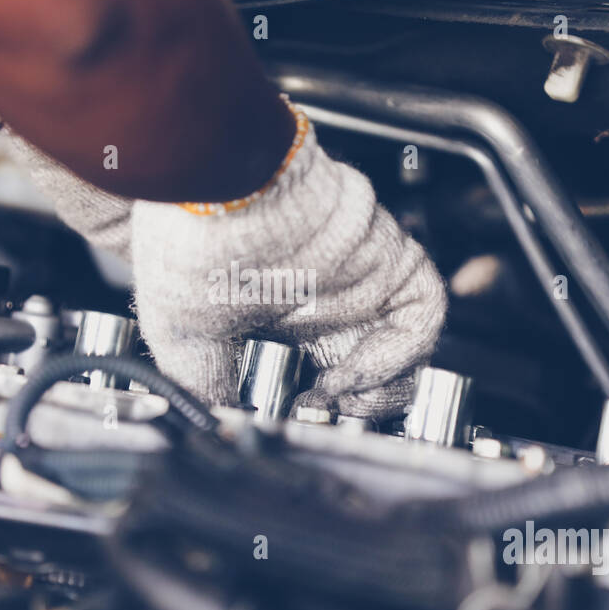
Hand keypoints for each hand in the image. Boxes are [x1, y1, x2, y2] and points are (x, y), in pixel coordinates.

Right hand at [129, 104, 446, 418]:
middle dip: (354, 407)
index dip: (315, 407)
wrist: (214, 185)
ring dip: (382, 387)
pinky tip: (357, 374)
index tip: (294, 423)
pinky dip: (403, 353)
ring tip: (341, 404)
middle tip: (327, 423)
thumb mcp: (185, 333)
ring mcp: (362, 277)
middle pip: (368, 363)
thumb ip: (206, 382)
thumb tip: (220, 424)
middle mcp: (327, 295)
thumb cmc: (189, 242)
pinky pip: (423, 310)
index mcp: (281, 311)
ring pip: (405, 343)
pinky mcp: (389, 256)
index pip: (319, 370)